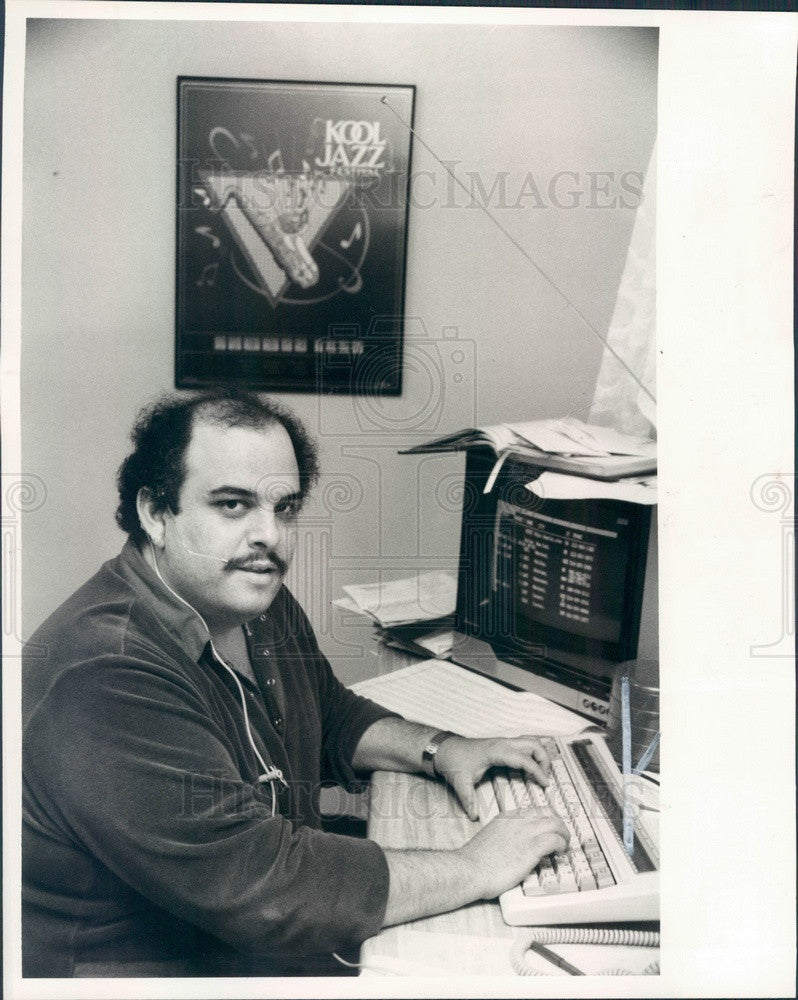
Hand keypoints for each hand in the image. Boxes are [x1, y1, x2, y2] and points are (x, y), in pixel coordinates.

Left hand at [433, 735, 551, 820]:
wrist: (444, 748)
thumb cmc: (453, 762)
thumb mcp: (460, 783)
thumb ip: (468, 801)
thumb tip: (475, 817)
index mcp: (496, 751)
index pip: (524, 759)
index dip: (537, 771)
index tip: (545, 785)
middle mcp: (502, 743)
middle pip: (534, 744)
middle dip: (544, 760)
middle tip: (544, 779)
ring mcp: (503, 741)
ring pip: (530, 741)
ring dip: (540, 755)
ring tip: (540, 774)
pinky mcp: (502, 743)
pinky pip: (523, 744)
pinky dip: (532, 754)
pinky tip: (528, 769)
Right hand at [459, 810, 568, 899]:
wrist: (470, 869)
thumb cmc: (477, 861)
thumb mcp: (492, 837)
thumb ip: (506, 835)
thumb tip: (516, 843)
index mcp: (508, 817)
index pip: (535, 810)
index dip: (547, 819)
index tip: (551, 829)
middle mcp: (518, 821)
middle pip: (548, 813)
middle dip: (559, 824)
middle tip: (561, 837)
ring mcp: (525, 833)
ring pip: (555, 824)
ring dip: (564, 835)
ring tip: (563, 846)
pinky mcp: (531, 848)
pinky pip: (555, 839)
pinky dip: (561, 844)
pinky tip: (559, 852)